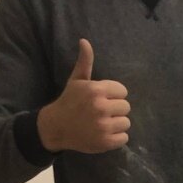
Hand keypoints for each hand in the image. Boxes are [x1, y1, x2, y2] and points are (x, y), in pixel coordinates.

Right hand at [37, 39, 130, 154]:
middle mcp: (100, 107)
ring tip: (104, 123)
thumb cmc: (69, 101)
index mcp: (96, 90)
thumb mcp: (76, 80)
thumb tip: (84, 41)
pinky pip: (124, 138)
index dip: (114, 95)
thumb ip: (85, 62)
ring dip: (117, 124)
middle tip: (103, 112)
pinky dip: (117, 137)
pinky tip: (105, 133)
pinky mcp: (106, 142)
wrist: (56, 127)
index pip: (122, 91)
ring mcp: (103, 126)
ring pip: (126, 122)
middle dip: (116, 109)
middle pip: (126, 107)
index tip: (104, 99)